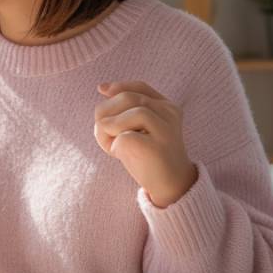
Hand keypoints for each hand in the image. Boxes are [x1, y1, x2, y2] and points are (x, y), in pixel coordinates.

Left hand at [93, 80, 197, 207]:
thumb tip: (103, 88)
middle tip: (105, 132)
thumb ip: (124, 111)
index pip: (140, 87)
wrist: (171, 186)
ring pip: (130, 112)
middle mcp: (170, 114)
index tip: (101, 89)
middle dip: (107, 111)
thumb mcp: (137, 129)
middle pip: (129, 98)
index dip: (119, 86)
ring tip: (112, 144)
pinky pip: (124, 137)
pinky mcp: (156, 147)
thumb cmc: (148, 157)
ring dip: (109, 127)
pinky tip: (119, 156)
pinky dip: (113, 145)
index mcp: (167, 107)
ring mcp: (166, 129)